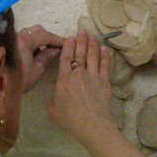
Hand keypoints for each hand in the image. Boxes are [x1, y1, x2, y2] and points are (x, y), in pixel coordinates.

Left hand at [17, 25, 62, 92]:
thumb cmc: (19, 80)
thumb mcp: (37, 69)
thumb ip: (47, 56)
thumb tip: (56, 50)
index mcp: (25, 40)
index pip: (45, 36)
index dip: (58, 40)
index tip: (67, 44)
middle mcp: (17, 36)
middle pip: (37, 31)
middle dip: (48, 37)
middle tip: (57, 47)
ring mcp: (11, 39)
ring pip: (29, 33)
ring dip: (40, 39)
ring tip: (48, 49)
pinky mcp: (8, 45)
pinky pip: (22, 39)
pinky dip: (31, 42)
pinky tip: (36, 51)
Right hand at [47, 29, 114, 145]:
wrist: (92, 125)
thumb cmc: (71, 120)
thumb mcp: (53, 112)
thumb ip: (52, 102)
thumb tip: (54, 99)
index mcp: (64, 80)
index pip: (66, 58)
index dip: (68, 46)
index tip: (70, 37)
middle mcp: (79, 75)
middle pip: (80, 54)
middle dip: (81, 41)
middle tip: (82, 31)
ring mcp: (93, 77)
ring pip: (93, 57)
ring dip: (92, 45)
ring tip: (92, 36)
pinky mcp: (104, 83)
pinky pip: (104, 66)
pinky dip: (104, 56)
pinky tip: (104, 49)